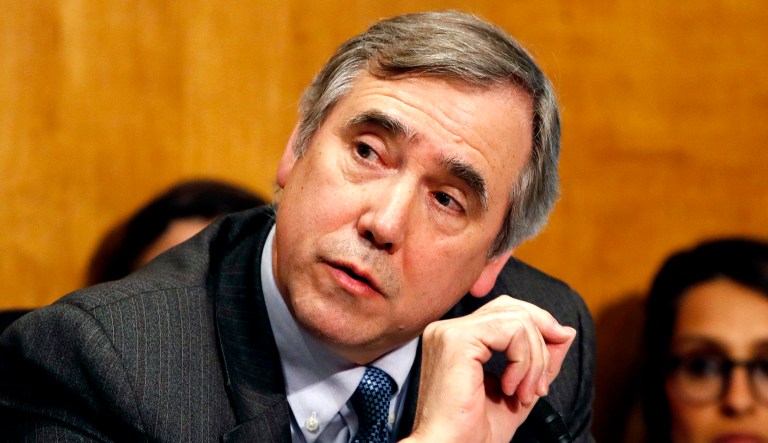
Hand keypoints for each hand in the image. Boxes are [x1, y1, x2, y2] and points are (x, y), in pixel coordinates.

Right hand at [402, 295, 575, 442]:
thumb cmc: (473, 432)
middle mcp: (449, 329)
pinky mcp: (457, 339)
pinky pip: (511, 331)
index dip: (536, 333)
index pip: (505, 312)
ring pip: (517, 319)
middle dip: (541, 342)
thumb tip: (566, 331)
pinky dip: (524, 361)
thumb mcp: (520, 389)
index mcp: (457, 339)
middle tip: (540, 384)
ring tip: (525, 393)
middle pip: (512, 307)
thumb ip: (539, 359)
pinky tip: (511, 388)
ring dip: (534, 360)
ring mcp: (450, 331)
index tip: (546, 371)